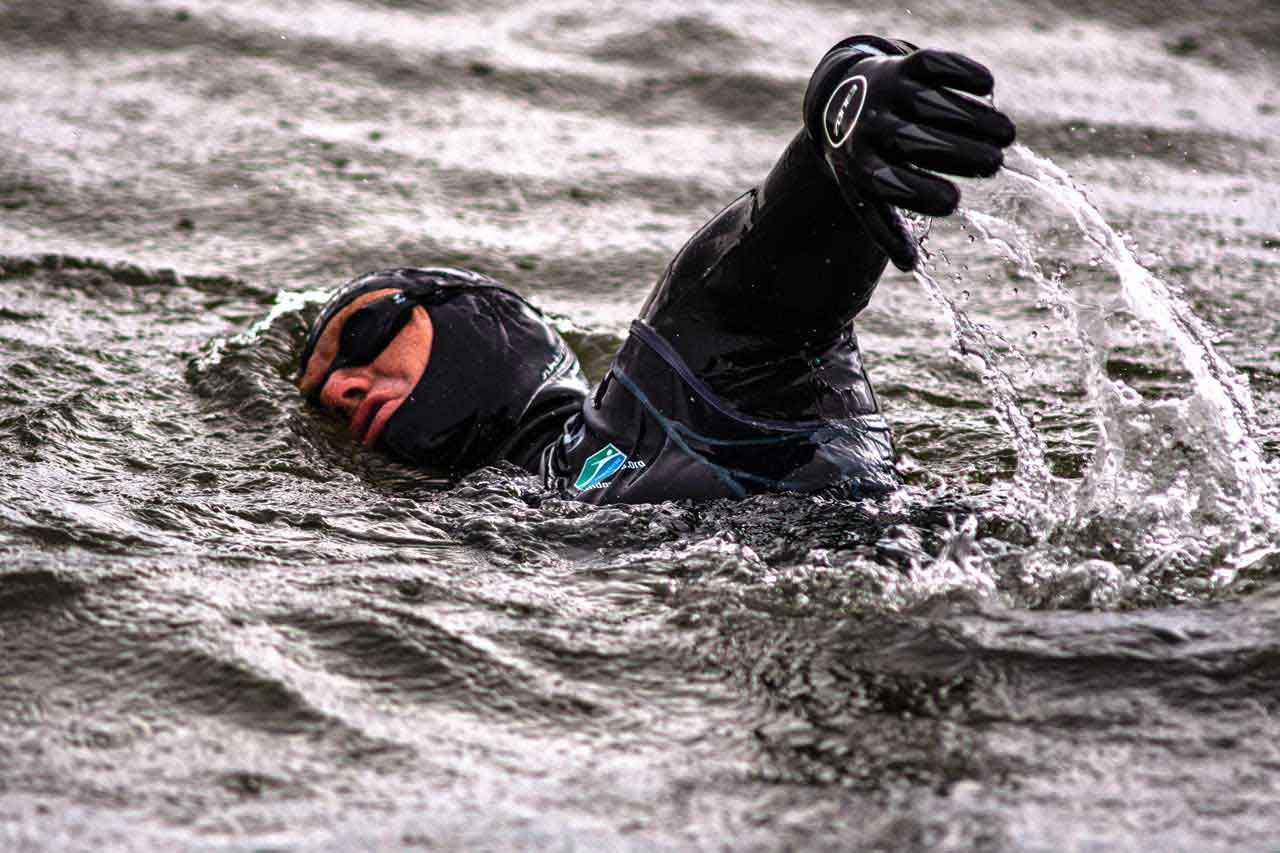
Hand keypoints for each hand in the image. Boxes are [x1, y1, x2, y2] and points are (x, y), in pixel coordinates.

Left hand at [805, 42, 1016, 270]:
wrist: (839, 101)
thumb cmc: (864, 160)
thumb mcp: (864, 193)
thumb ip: (885, 227)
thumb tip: (911, 265)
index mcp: (859, 165)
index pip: (888, 183)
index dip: (921, 193)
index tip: (955, 202)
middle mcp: (869, 126)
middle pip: (914, 140)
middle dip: (958, 153)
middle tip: (994, 164)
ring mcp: (886, 92)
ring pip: (931, 103)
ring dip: (974, 118)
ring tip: (1007, 135)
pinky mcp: (904, 65)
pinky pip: (934, 65)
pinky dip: (962, 73)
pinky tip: (988, 88)